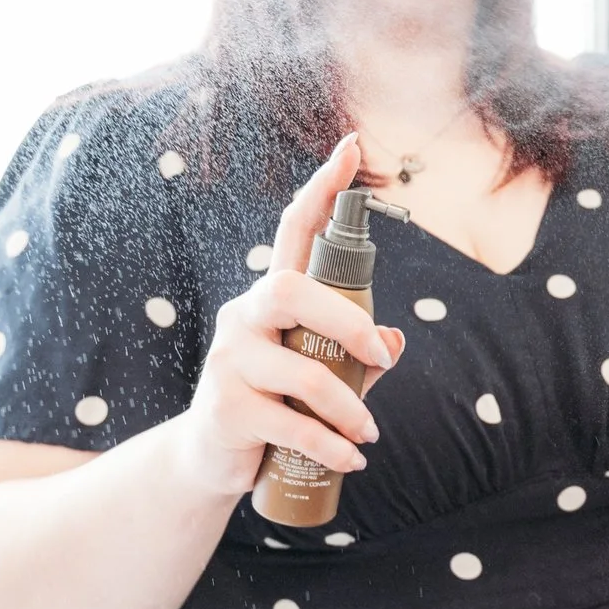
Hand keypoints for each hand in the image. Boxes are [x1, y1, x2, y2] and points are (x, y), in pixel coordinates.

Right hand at [175, 134, 407, 495]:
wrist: (212, 458)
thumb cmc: (275, 402)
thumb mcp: (317, 371)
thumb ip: (355, 354)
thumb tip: (396, 340)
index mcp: (271, 298)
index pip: (293, 229)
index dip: (322, 189)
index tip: (352, 149)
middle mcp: (245, 316)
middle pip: (292, 290)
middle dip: (348, 320)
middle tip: (380, 356)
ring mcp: (230, 360)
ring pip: (303, 371)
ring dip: (349, 407)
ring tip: (369, 433)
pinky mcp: (226, 408)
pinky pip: (290, 424)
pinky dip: (331, 446)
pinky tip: (352, 459)